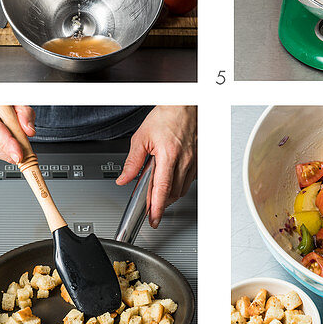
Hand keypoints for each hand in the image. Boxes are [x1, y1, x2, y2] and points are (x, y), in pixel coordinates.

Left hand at [117, 106, 196, 227]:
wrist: (184, 104)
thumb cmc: (166, 116)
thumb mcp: (141, 138)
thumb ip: (132, 162)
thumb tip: (124, 178)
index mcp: (168, 155)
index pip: (163, 189)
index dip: (157, 207)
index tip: (153, 219)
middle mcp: (184, 159)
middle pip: (174, 193)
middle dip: (162, 203)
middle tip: (151, 207)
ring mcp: (193, 159)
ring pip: (183, 188)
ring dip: (171, 195)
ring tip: (159, 193)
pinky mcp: (198, 157)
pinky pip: (190, 178)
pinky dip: (180, 184)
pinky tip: (172, 179)